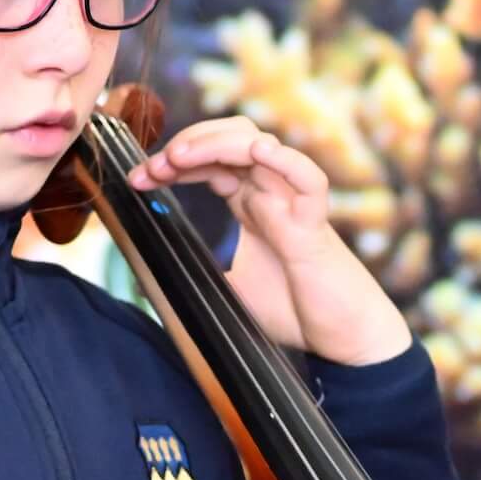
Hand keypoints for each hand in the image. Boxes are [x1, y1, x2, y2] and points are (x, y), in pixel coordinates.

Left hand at [126, 118, 413, 366]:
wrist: (341, 338)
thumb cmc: (294, 310)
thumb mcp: (228, 288)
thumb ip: (197, 271)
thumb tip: (148, 274)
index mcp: (251, 204)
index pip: (210, 161)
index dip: (173, 162)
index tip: (139, 179)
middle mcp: (271, 194)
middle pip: (229, 141)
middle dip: (186, 145)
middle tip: (150, 169)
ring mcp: (293, 203)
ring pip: (259, 147)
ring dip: (215, 144)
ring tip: (179, 157)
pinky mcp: (315, 225)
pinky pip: (308, 180)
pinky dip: (285, 160)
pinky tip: (257, 152)